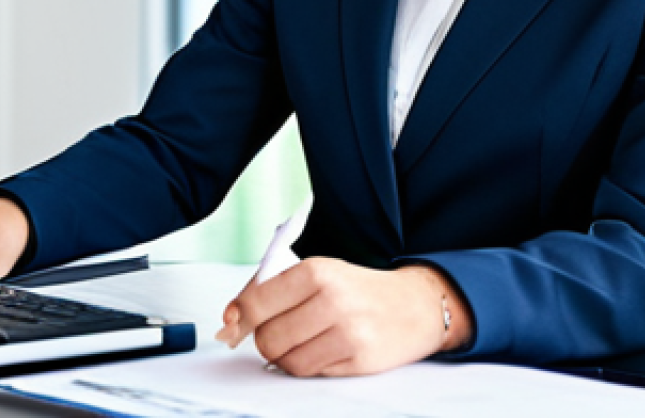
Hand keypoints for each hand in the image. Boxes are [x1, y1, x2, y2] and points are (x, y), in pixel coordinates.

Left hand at [215, 258, 470, 376]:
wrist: (413, 304)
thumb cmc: (357, 288)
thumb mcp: (320, 272)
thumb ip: (277, 289)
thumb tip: (232, 317)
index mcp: (316, 271)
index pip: (258, 301)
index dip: (237, 317)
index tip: (230, 323)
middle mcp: (332, 300)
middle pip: (269, 337)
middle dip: (263, 339)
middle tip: (273, 332)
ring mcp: (347, 333)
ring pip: (288, 361)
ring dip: (284, 356)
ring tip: (297, 341)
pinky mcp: (360, 361)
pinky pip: (313, 373)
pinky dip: (307, 365)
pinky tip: (319, 349)